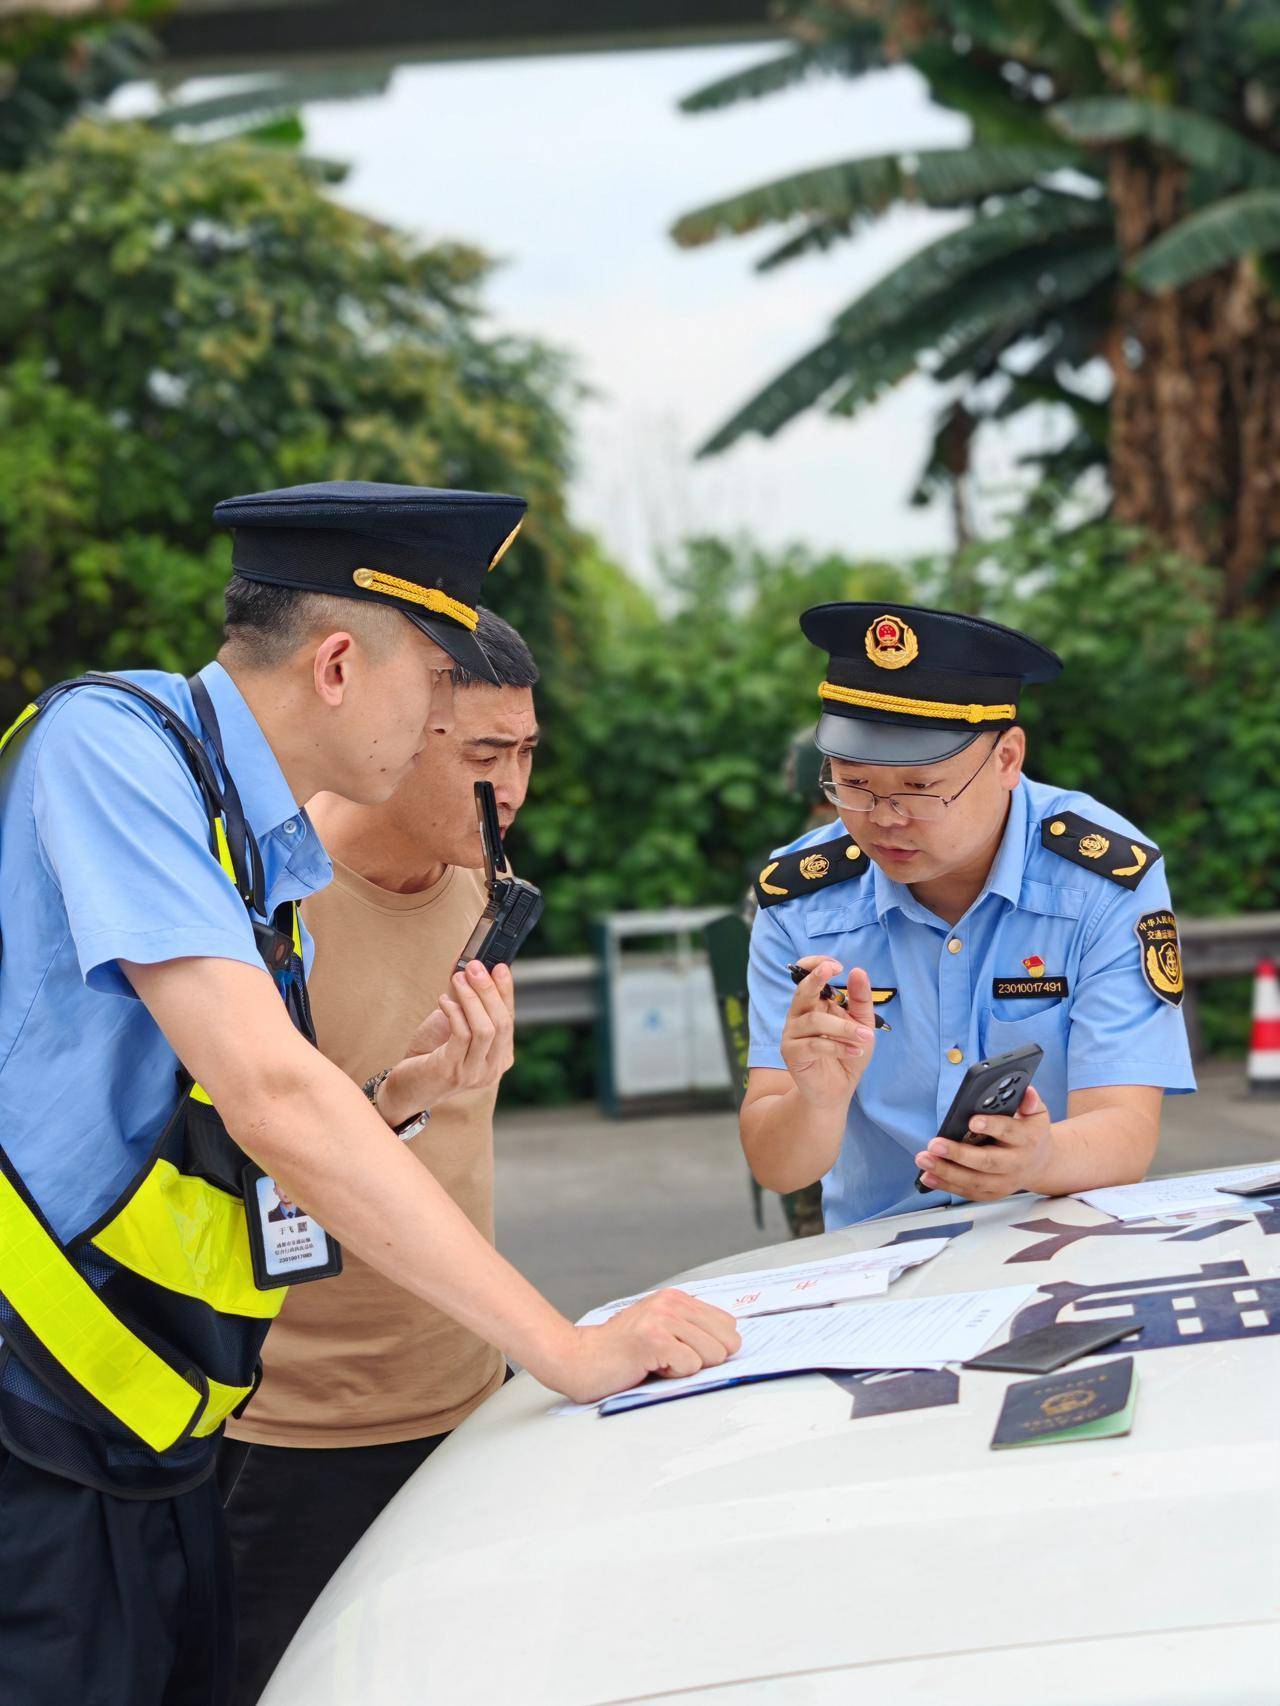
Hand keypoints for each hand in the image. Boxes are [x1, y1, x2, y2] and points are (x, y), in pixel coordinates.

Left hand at [378, 961, 514, 1126]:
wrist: (407, 1087)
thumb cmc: (432, 1054)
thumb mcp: (456, 1025)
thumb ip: (466, 1000)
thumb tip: (469, 964)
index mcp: (500, 1058)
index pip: (510, 1018)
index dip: (506, 991)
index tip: (500, 966)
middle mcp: (493, 1069)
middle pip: (502, 1023)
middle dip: (489, 991)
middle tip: (475, 967)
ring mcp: (474, 1073)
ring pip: (486, 1029)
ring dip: (472, 998)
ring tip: (458, 978)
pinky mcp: (453, 1071)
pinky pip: (463, 1034)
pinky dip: (455, 1012)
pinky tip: (443, 1001)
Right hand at [551, 1290, 742, 1404]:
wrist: (578, 1358)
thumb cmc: (619, 1352)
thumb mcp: (660, 1329)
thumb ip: (690, 1329)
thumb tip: (732, 1343)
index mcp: (676, 1298)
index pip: (728, 1323)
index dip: (713, 1347)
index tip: (684, 1352)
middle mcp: (671, 1303)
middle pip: (728, 1341)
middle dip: (705, 1359)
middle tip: (671, 1359)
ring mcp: (662, 1319)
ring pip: (713, 1354)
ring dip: (687, 1368)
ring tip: (658, 1362)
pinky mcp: (654, 1340)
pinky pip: (691, 1366)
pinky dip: (674, 1376)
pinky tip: (650, 1367)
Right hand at [780, 957, 876, 1109]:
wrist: (837, 1089)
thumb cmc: (847, 1052)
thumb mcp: (861, 1024)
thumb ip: (860, 999)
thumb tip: (857, 971)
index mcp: (813, 1003)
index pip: (805, 976)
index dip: (815, 965)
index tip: (837, 965)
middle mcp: (799, 1015)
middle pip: (802, 991)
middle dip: (816, 978)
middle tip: (835, 969)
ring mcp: (792, 1033)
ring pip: (815, 1021)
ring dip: (844, 1028)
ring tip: (866, 1037)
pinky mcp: (791, 1053)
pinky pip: (814, 1045)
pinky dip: (838, 1047)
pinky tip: (855, 1051)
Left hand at [914, 1084, 1051, 1201]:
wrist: (1042, 1164)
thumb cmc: (1031, 1132)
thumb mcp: (1036, 1113)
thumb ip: (1031, 1101)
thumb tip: (1026, 1091)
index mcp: (1027, 1139)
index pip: (1009, 1131)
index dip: (991, 1126)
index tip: (972, 1121)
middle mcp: (1017, 1163)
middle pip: (987, 1161)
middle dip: (959, 1154)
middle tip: (935, 1144)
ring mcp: (1005, 1182)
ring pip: (975, 1181)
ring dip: (947, 1171)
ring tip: (924, 1159)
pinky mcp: (993, 1193)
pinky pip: (969, 1192)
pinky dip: (947, 1185)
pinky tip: (928, 1176)